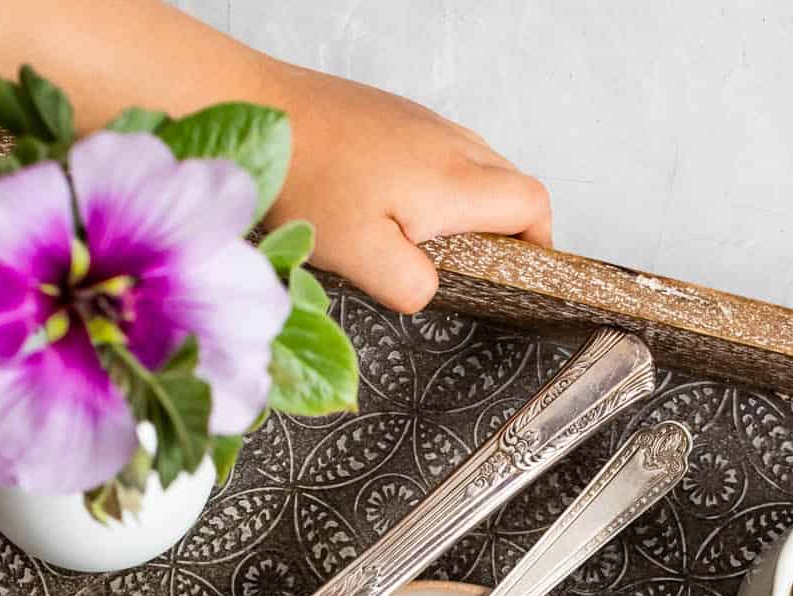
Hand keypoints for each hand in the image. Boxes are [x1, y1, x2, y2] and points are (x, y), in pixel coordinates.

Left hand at [271, 67, 552, 313]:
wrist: (254, 108)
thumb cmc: (304, 178)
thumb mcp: (362, 257)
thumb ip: (412, 286)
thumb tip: (431, 291)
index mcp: (454, 180)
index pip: (532, 205)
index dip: (538, 245)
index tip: (516, 276)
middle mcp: (449, 142)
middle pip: (512, 184)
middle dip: (507, 231)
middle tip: (469, 271)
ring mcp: (423, 123)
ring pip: (478, 166)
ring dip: (471, 208)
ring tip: (427, 244)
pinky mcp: (395, 117)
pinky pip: (441, 153)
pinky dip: (439, 185)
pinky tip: (395, 210)